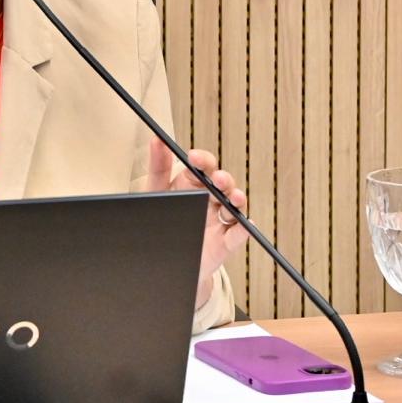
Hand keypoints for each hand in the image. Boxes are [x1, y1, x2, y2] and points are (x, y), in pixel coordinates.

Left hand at [148, 140, 248, 307]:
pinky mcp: (225, 243)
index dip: (202, 160)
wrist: (162, 262)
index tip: (194, 157)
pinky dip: (244, 229)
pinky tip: (245, 225)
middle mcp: (210, 200)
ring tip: (234, 197)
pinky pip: (238, 235)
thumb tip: (157, 140)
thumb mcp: (156, 193)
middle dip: (223, 179)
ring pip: (234, 206)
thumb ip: (158, 167)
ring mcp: (219, 221)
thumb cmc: (163, 222)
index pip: (203, 167)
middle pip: (222, 184)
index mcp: (194, 185)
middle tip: (217, 178)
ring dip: (237, 199)